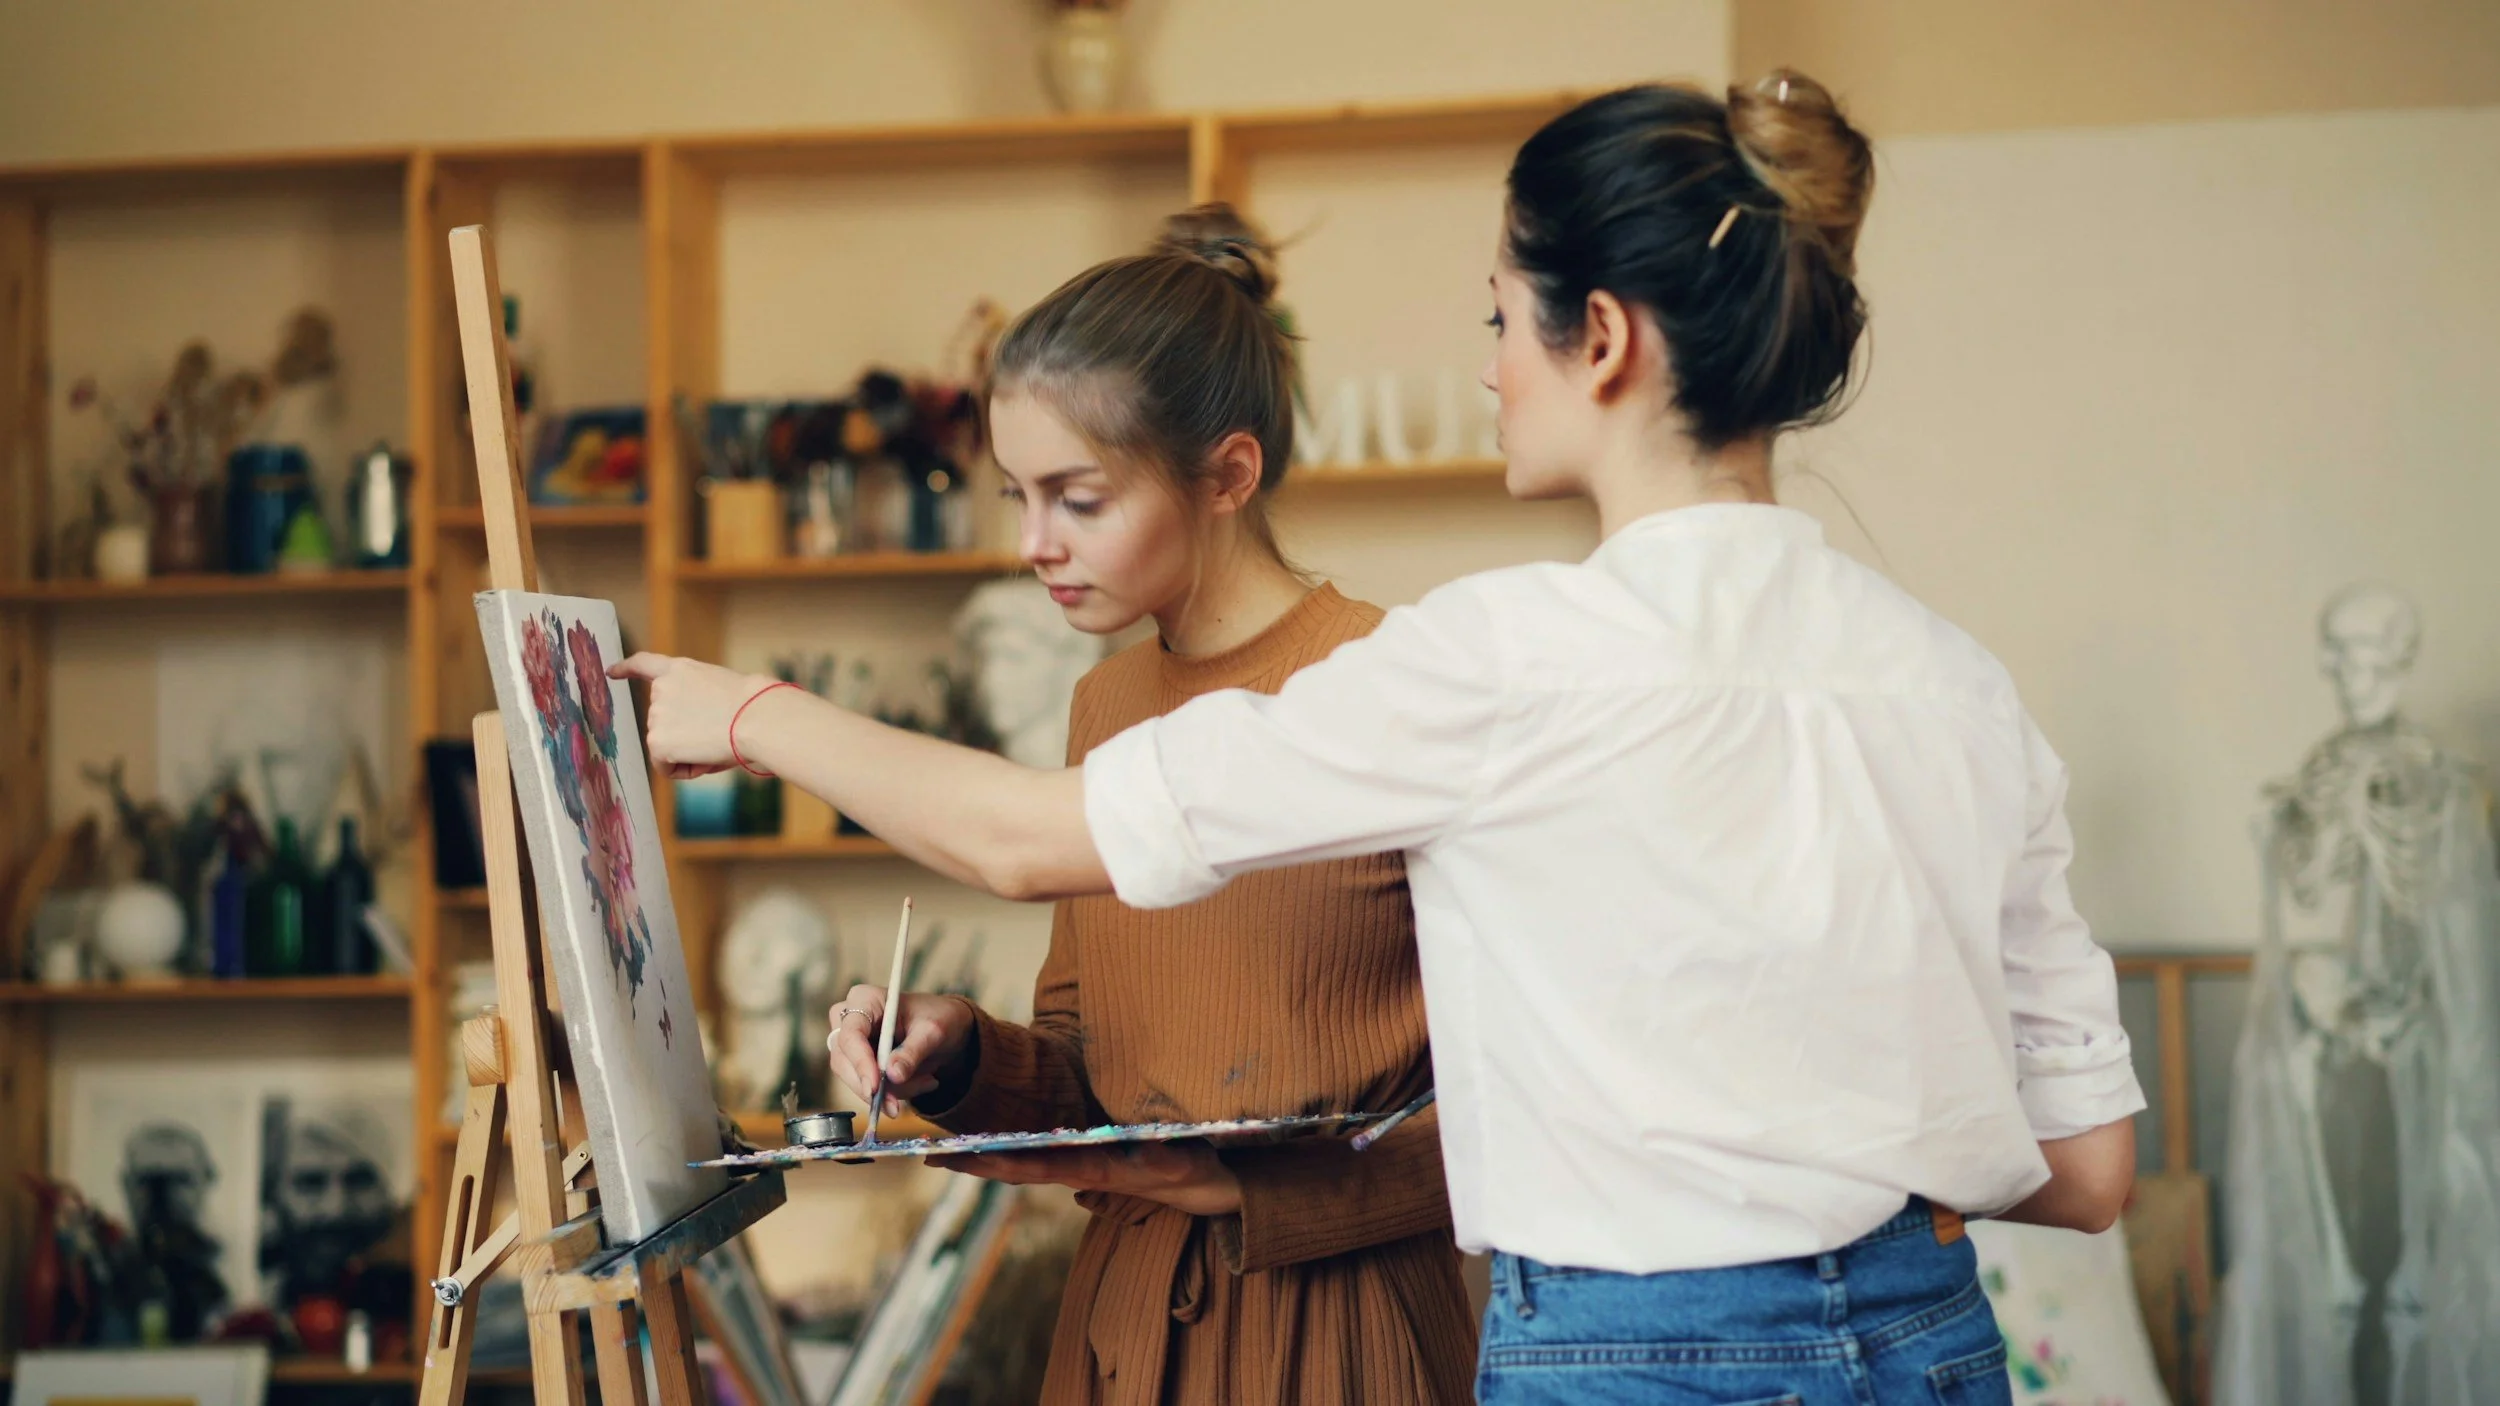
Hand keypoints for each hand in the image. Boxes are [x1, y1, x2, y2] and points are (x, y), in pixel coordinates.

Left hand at [608, 653, 778, 778]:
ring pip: (668, 746)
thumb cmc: (753, 708)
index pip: (646, 664)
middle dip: (685, 734)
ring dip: (689, 751)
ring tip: (716, 741)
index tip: (610, 672)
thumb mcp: (720, 690)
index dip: (626, 669)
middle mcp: (662, 688)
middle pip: (664, 723)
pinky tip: (704, 755)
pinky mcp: (657, 741)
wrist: (755, 718)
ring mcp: (656, 714)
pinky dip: (684, 769)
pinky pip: (666, 767)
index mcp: (680, 669)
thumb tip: (688, 736)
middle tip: (717, 733)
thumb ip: (696, 702)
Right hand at [827, 985, 978, 1115]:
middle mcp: (849, 1018)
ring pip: (854, 1078)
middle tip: (899, 1105)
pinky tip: (921, 1082)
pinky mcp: (856, 1061)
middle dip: (874, 1087)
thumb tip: (892, 1075)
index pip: (851, 1035)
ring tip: (926, 1082)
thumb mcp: (933, 1031)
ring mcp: (849, 1041)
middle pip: (844, 1061)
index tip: (875, 1088)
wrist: (943, 1025)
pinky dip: (892, 1092)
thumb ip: (912, 1052)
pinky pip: (866, 1085)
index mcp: (865, 999)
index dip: (860, 1063)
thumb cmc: (937, 1017)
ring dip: (889, 1091)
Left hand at [929, 1141, 1243, 1216]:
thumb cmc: (1192, 1164)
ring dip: (983, 1161)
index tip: (963, 1157)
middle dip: (973, 1164)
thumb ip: (1166, 1150)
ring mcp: (1079, 1170)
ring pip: (1022, 1166)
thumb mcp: (1183, 1156)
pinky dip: (1007, 1154)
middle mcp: (1079, 1171)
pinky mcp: (1083, 1165)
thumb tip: (1153, 1143)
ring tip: (942, 1152)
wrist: (1203, 1188)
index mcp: (1093, 1168)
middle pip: (1016, 1169)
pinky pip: (1037, 1160)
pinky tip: (984, 1147)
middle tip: (928, 1157)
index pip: (1037, 1165)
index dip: (998, 1162)